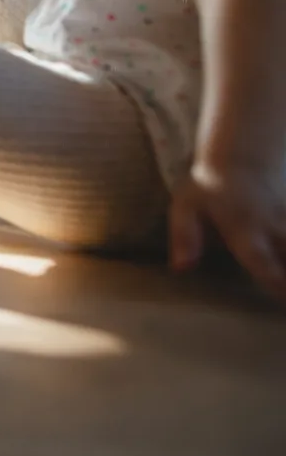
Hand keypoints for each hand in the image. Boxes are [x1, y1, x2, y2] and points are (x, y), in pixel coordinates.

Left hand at [169, 161, 285, 303]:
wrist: (244, 155)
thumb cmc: (209, 185)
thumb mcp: (186, 206)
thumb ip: (185, 236)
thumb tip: (180, 269)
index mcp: (245, 229)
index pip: (262, 261)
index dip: (276, 284)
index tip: (282, 300)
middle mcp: (274, 228)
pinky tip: (285, 256)